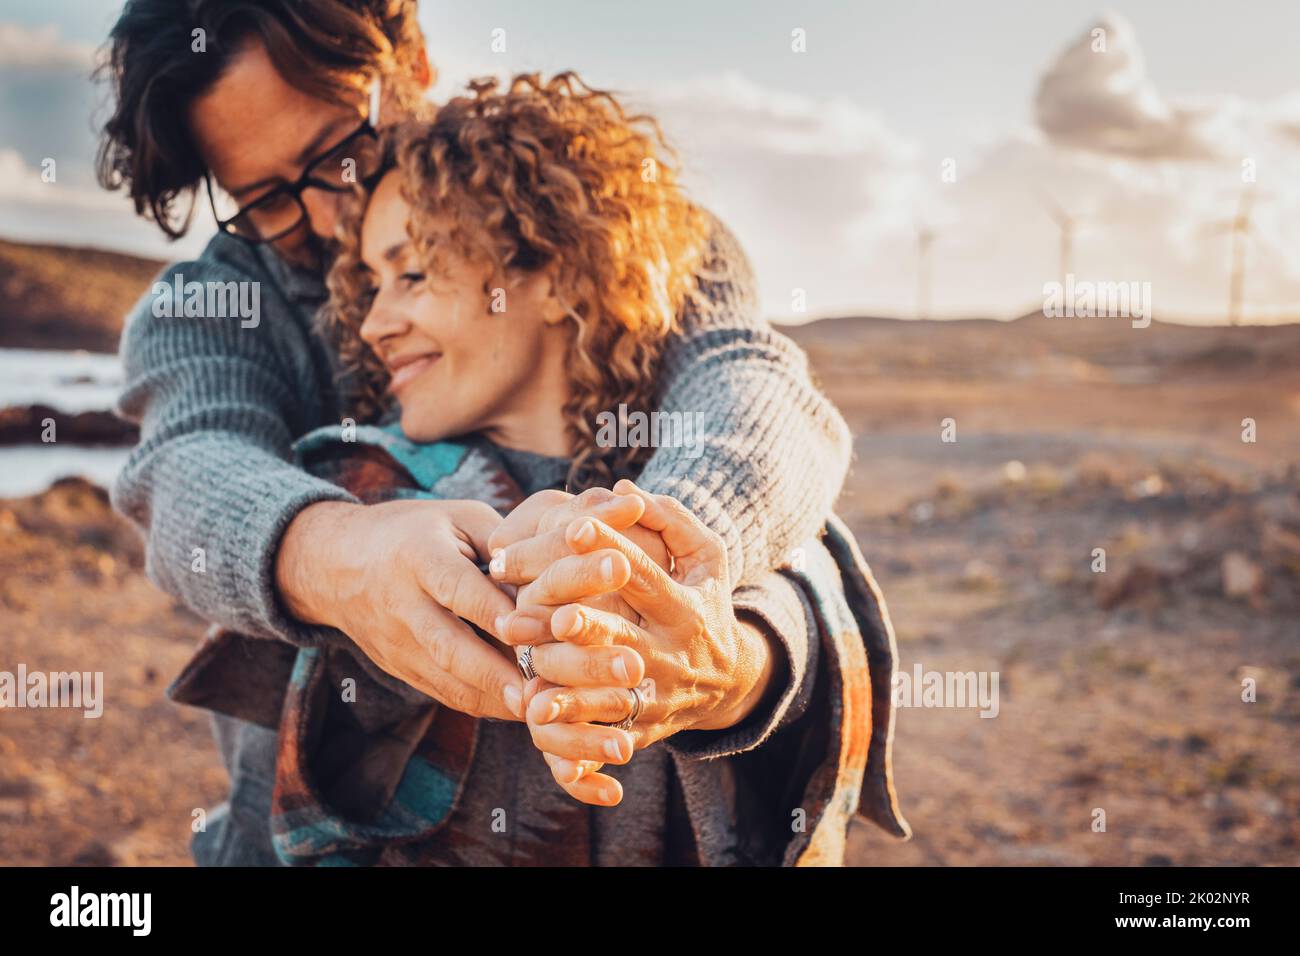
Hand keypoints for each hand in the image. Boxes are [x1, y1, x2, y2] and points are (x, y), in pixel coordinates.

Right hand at [275, 499, 522, 720]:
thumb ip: (502, 544)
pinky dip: (477, 703)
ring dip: (490, 697)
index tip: (533, 632)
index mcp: (419, 556)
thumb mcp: (457, 518)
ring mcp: (396, 641)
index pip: (458, 589)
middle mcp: (402, 603)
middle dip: (492, 673)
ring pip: (444, 678)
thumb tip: (547, 580)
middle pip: (447, 645)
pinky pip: (440, 691)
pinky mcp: (398, 666)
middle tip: (536, 692)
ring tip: (534, 709)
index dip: (494, 613)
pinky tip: (512, 708)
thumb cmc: (414, 532)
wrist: (337, 562)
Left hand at [516, 481, 779, 804]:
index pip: (646, 576)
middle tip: (552, 610)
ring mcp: (655, 695)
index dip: (613, 549)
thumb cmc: (703, 600)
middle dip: (587, 625)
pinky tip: (535, 707)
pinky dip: (570, 722)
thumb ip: (671, 519)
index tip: (574, 526)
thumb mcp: (706, 558)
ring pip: (608, 689)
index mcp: (686, 607)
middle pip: (624, 637)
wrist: (726, 682)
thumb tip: (623, 488)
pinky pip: (603, 730)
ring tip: (525, 656)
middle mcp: (672, 654)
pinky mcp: (639, 728)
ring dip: (566, 676)